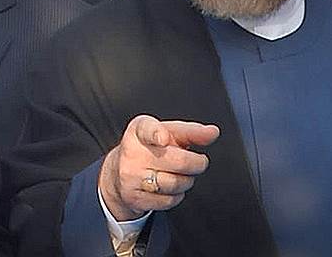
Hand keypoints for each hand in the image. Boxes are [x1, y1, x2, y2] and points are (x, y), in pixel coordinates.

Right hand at [99, 114, 219, 220]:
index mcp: (139, 130)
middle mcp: (131, 153)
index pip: (147, 130)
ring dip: (188, 180)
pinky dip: (177, 195)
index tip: (163, 138)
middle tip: (199, 162)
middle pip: (178, 161)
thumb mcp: (168, 132)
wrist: (119, 172)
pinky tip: (171, 187)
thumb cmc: (151, 147)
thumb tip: (213, 133)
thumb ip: (192, 131)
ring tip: (184, 174)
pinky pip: (168, 201)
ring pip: (175, 183)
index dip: (157, 134)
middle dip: (197, 163)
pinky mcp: (134, 198)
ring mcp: (130, 177)